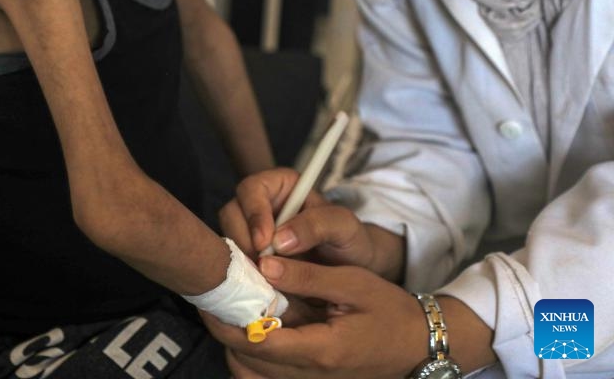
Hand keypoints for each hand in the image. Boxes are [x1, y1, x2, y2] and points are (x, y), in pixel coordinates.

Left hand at [202, 257, 428, 378]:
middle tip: (216, 296)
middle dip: (223, 329)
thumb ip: (307, 276)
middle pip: (245, 362)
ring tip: (233, 309)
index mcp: (320, 350)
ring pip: (251, 375)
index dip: (224, 319)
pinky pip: (266, 378)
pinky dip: (251, 357)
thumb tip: (263, 263)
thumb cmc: (389, 310)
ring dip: (235, 344)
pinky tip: (255, 328)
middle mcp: (310, 376)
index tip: (211, 292)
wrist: (420, 346)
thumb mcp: (353, 283)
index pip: (255, 341)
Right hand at [219, 168, 403, 280]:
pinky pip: (235, 262)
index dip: (254, 213)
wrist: (354, 271)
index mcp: (280, 185)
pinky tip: (263, 288)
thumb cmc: (351, 240)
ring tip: (265, 280)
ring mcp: (252, 231)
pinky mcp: (249, 257)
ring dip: (242, 260)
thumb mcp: (344, 227)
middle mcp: (261, 204)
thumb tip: (279, 240)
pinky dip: (245, 276)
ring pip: (229, 239)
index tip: (265, 242)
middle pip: (232, 213)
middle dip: (243, 241)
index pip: (252, 189)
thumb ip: (317, 225)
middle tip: (261, 266)